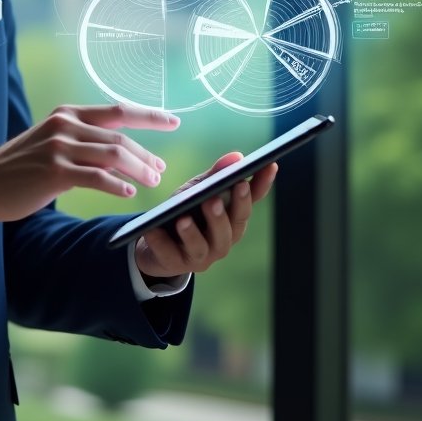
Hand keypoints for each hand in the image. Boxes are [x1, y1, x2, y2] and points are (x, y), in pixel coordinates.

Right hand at [0, 103, 180, 223]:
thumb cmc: (22, 166)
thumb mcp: (52, 141)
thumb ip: (82, 141)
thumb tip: (119, 152)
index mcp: (68, 114)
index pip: (118, 110)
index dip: (149, 116)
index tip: (173, 121)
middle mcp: (66, 125)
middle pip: (120, 136)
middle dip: (146, 154)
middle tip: (161, 170)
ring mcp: (60, 147)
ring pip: (114, 155)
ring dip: (139, 170)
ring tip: (152, 181)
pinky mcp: (55, 171)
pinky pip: (97, 178)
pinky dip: (117, 186)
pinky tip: (128, 194)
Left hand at [134, 153, 277, 280]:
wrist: (154, 244)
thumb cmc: (183, 212)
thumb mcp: (196, 191)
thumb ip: (214, 176)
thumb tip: (237, 157)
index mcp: (232, 219)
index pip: (251, 201)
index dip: (262, 184)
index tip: (269, 164)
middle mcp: (223, 240)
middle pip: (231, 226)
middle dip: (227, 210)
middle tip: (219, 196)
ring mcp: (202, 255)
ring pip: (202, 245)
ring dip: (193, 232)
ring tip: (183, 219)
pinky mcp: (177, 264)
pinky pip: (169, 253)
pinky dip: (160, 242)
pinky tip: (152, 229)